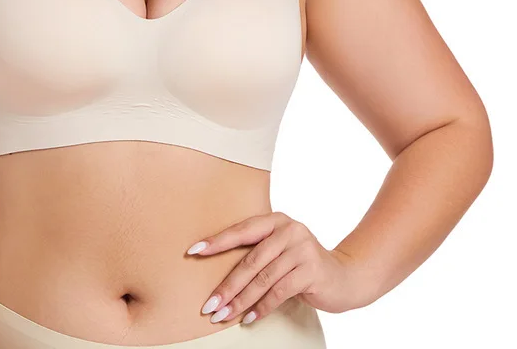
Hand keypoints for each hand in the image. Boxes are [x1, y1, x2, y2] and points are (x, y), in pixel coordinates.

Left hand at [185, 211, 360, 324]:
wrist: (345, 277)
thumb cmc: (302, 265)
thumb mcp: (280, 251)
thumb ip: (258, 251)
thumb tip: (216, 271)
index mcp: (276, 220)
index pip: (241, 230)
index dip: (217, 241)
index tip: (193, 251)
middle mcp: (289, 229)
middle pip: (250, 259)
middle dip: (227, 284)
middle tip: (208, 303)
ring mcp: (302, 248)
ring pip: (263, 278)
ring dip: (240, 300)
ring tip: (223, 315)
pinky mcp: (311, 269)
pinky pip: (279, 291)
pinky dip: (262, 307)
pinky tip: (249, 319)